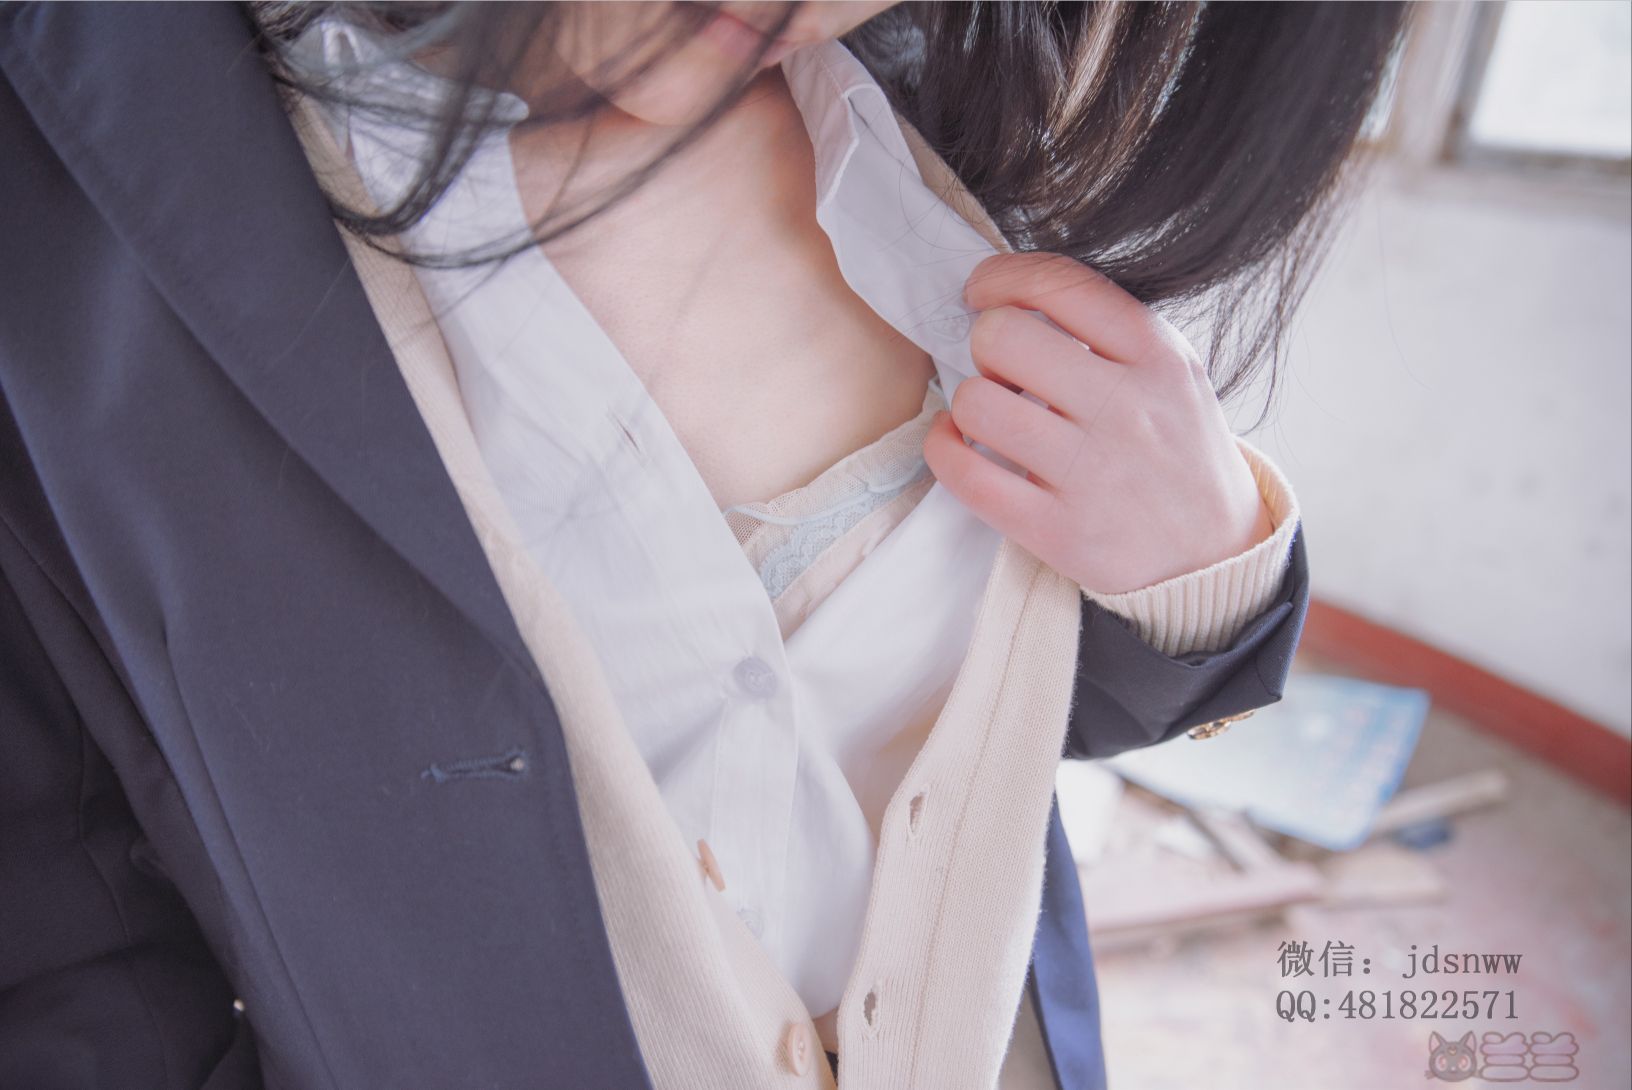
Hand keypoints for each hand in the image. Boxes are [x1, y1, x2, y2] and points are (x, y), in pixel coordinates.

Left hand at [923, 252, 1273, 594]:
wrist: (1214, 553)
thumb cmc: (1177, 451)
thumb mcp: (1172, 372)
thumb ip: (1107, 330)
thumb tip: (1013, 296)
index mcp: (1155, 356)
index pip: (1057, 284)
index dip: (1000, 278)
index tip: (984, 293)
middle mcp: (1124, 408)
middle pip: (1001, 337)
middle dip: (985, 345)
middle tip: (1000, 368)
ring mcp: (1089, 472)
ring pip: (976, 403)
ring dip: (967, 402)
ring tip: (989, 412)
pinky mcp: (1056, 529)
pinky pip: (965, 474)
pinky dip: (945, 449)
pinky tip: (959, 442)